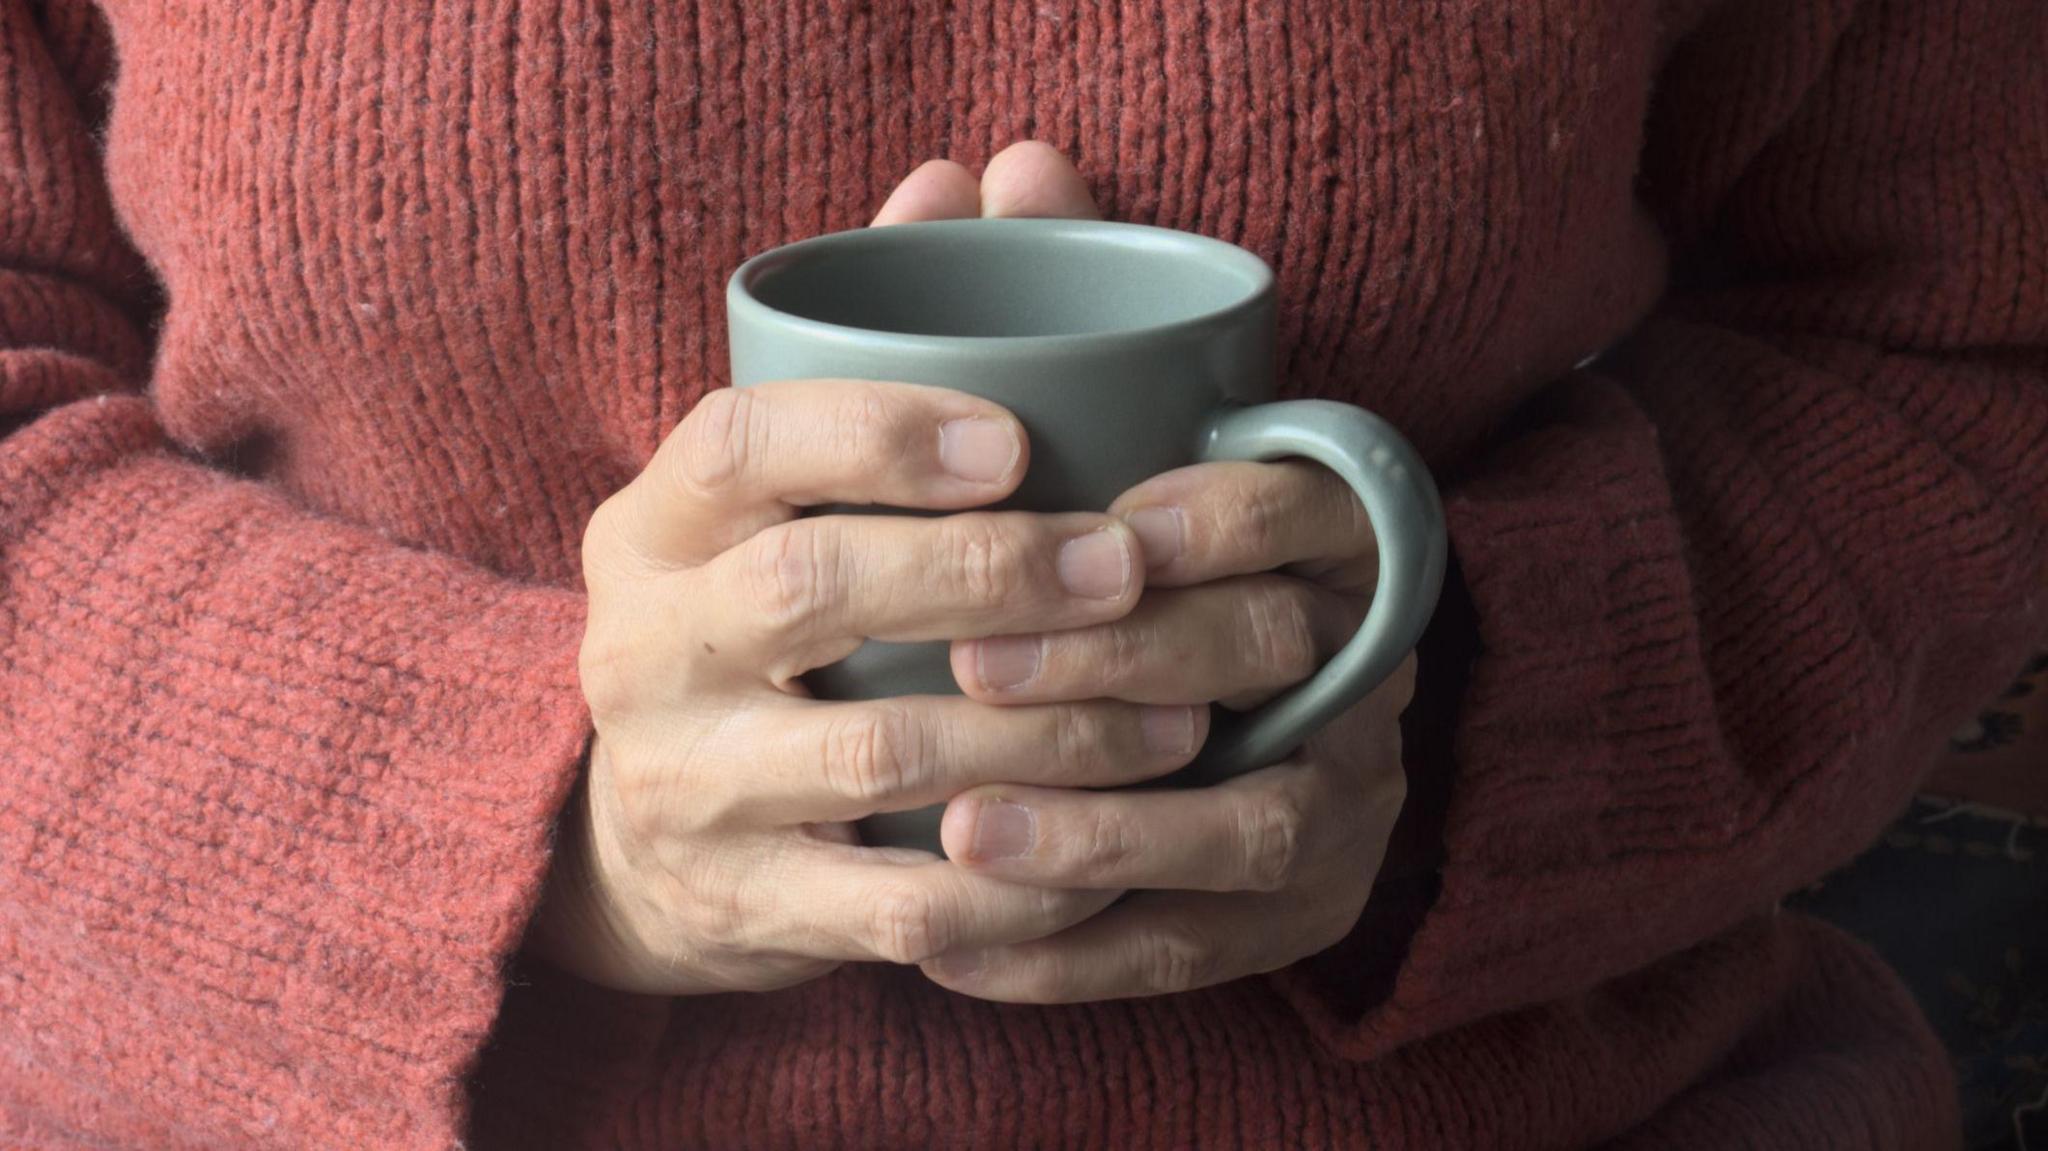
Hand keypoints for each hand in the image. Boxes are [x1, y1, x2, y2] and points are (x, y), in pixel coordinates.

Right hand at [529, 143, 1185, 994]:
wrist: (647, 841)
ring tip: (1181, 718)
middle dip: (993, 571)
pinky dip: (1027, 883)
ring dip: (1052, 733)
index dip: (878, 432)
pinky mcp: (744, 907)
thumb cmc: (754, 619)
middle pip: (810, 591)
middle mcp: (645, 649)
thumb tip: (976, 175)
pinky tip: (1119, 850)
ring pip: (878, 760)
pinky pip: (900, 910)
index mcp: (655, 524)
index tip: (1016, 440)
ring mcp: (687, 787)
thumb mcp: (774, 490)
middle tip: (1131, 569)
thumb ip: (874, 336)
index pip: (740, 446)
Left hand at [905, 150, 1413, 1004]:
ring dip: (1105, 833)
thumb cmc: (1138, 556)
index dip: (1231, 517)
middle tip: (975, 676)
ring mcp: (1344, 798)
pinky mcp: (1296, 913)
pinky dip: (1079, 954)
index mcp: (1335, 540)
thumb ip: (1071, 304)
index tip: (1118, 523)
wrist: (1229, 720)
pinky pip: (1201, 949)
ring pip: (1254, 828)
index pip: (1326, 513)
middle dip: (1126, 672)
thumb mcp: (1117, 434)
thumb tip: (1003, 167)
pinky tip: (955, 946)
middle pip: (1274, 671)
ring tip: (961, 834)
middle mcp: (1362, 667)